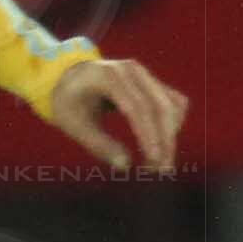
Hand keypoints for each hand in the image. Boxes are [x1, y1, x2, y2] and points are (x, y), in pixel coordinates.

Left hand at [46, 56, 187, 173]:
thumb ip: (97, 144)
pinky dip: (171, 126)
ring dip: (171, 136)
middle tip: (162, 170)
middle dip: (165, 140)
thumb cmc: (68, 102)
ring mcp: (145, 74)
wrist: (71, 78)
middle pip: (160, 106)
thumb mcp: (72, 123)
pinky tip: (161, 146)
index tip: (154, 160)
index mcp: (107, 76)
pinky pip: (174, 104)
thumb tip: (124, 166)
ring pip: (172, 105)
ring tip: (160, 165)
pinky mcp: (153, 82)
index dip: (148, 134)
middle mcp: (131, 71)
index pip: (136, 108)